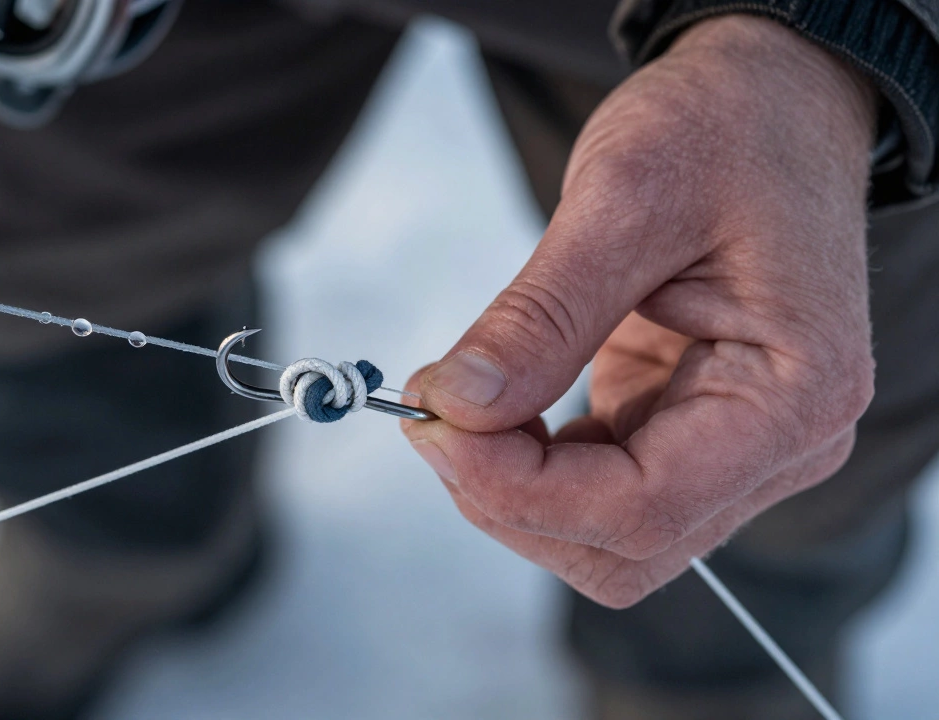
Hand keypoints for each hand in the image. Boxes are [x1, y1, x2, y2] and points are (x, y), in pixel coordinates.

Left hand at [402, 15, 877, 607]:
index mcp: (794, 397)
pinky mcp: (688, 428)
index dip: (519, 489)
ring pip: (603, 535)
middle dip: (508, 498)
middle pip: (622, 546)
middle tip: (431, 413)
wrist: (771, 99)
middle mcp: (780, 445)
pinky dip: (529, 466)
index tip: (432, 424)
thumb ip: (541, 317)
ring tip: (456, 402)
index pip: (644, 508)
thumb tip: (457, 407)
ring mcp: (735, 447)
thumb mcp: (625, 198)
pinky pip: (597, 488)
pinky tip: (495, 404)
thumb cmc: (726, 128)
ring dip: (512, 489)